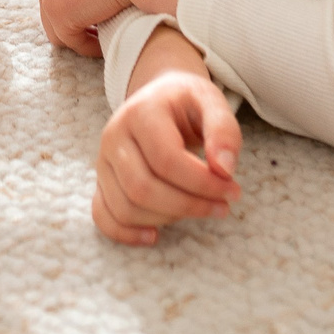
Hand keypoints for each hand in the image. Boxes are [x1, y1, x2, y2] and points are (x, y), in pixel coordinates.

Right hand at [94, 29, 242, 246]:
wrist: (158, 96)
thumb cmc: (186, 103)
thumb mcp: (211, 101)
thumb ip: (223, 130)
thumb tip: (225, 170)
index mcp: (140, 112)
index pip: (165, 160)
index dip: (201, 183)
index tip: (232, 190)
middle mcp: (114, 136)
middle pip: (142, 188)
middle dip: (188, 205)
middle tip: (222, 207)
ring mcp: (104, 161)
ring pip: (126, 207)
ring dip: (167, 219)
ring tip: (198, 209)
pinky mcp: (101, 181)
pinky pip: (102, 215)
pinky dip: (126, 233)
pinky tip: (154, 236)